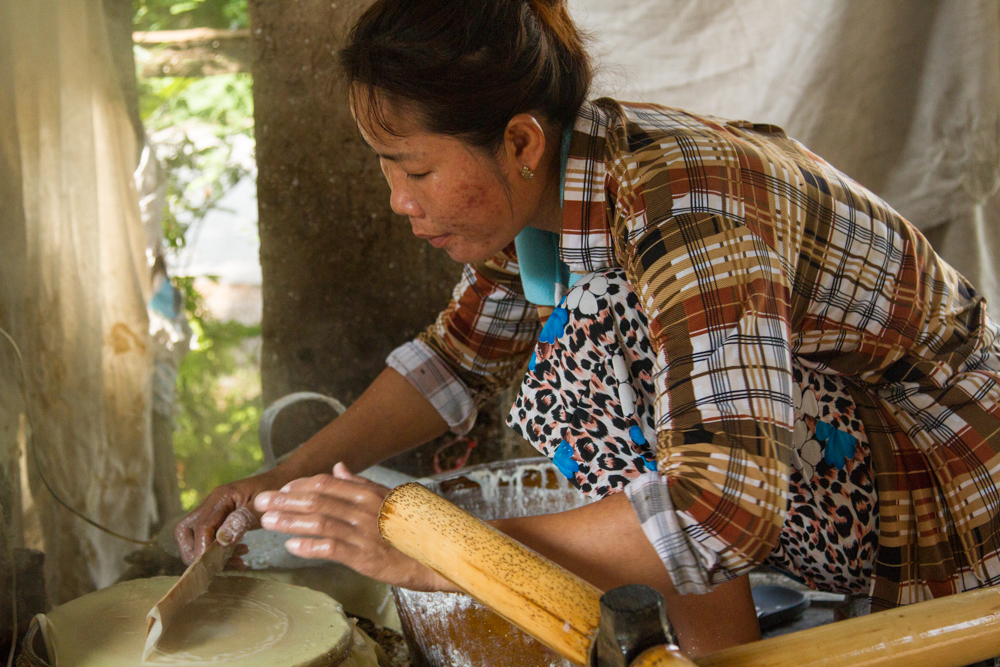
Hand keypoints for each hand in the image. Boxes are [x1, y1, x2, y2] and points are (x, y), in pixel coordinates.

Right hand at [174, 473, 278, 565]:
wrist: (285, 480)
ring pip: (192, 537)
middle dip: (195, 553)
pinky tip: (239, 556)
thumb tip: (221, 541)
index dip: (203, 549)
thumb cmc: (276, 489)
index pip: (201, 527)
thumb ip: (243, 520)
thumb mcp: (263, 506)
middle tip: (218, 565)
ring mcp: (214, 511)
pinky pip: (208, 538)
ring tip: (235, 561)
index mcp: (220, 497)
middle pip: (184, 531)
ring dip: (208, 555)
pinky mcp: (220, 518)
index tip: (213, 566)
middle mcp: (212, 503)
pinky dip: (218, 551)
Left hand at [253, 463, 453, 591]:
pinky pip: (331, 549)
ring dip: (290, 521)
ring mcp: (365, 533)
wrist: (439, 556)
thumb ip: (362, 483)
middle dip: (285, 500)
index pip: (327, 484)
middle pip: (317, 500)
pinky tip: (291, 545)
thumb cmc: (414, 528)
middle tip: (261, 502)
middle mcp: (366, 509)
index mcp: (370, 493)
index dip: (301, 486)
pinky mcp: (366, 557)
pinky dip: (309, 546)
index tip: (281, 489)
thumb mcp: (391, 498)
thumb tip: (339, 468)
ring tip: (268, 522)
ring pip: (320, 522)